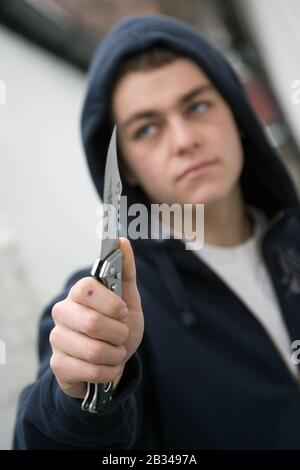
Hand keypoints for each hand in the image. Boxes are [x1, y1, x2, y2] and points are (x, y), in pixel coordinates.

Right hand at [49, 238, 143, 398]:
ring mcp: (57, 339)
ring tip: (115, 352)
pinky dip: (110, 371)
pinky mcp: (58, 366)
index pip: (88, 288)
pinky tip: (108, 367)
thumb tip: (122, 241)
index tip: (122, 311)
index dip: (112, 303)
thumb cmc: (117, 325)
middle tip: (121, 336)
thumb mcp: (127, 299)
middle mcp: (62, 312)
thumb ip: (125, 271)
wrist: (111, 361)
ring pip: (94, 350)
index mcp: (78, 293)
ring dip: (116, 354)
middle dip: (118, 334)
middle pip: (93, 323)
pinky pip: (91, 371)